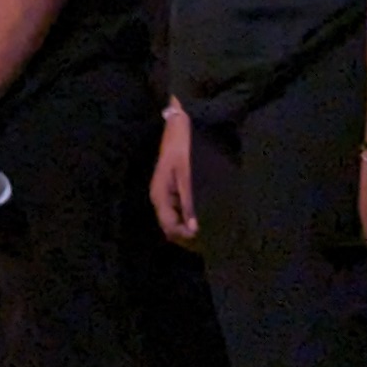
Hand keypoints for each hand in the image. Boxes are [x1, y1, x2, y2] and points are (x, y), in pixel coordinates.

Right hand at [150, 105, 197, 243]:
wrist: (177, 128)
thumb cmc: (182, 151)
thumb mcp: (186, 177)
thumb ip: (188, 203)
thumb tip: (193, 229)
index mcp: (160, 196)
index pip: (168, 226)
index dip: (184, 236)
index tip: (203, 238)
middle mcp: (159, 198)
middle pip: (169, 225)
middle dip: (185, 233)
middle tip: (207, 236)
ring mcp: (164, 194)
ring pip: (173, 219)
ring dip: (186, 225)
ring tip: (207, 227)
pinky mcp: (170, 189)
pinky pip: (177, 210)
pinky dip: (187, 216)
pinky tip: (201, 214)